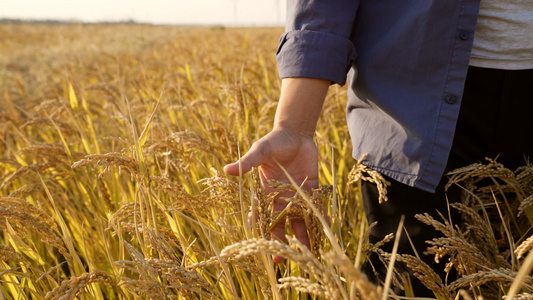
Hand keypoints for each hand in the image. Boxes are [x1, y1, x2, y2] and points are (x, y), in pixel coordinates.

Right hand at [224, 126, 318, 262]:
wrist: (296, 133)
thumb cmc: (274, 141)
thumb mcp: (260, 151)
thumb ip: (248, 162)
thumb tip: (228, 170)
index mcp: (265, 193)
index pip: (260, 216)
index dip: (259, 231)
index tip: (259, 246)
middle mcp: (280, 200)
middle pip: (280, 226)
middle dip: (280, 243)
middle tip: (281, 259)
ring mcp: (297, 198)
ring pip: (299, 223)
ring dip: (303, 238)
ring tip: (308, 255)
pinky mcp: (313, 192)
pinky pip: (316, 210)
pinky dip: (321, 220)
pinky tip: (326, 232)